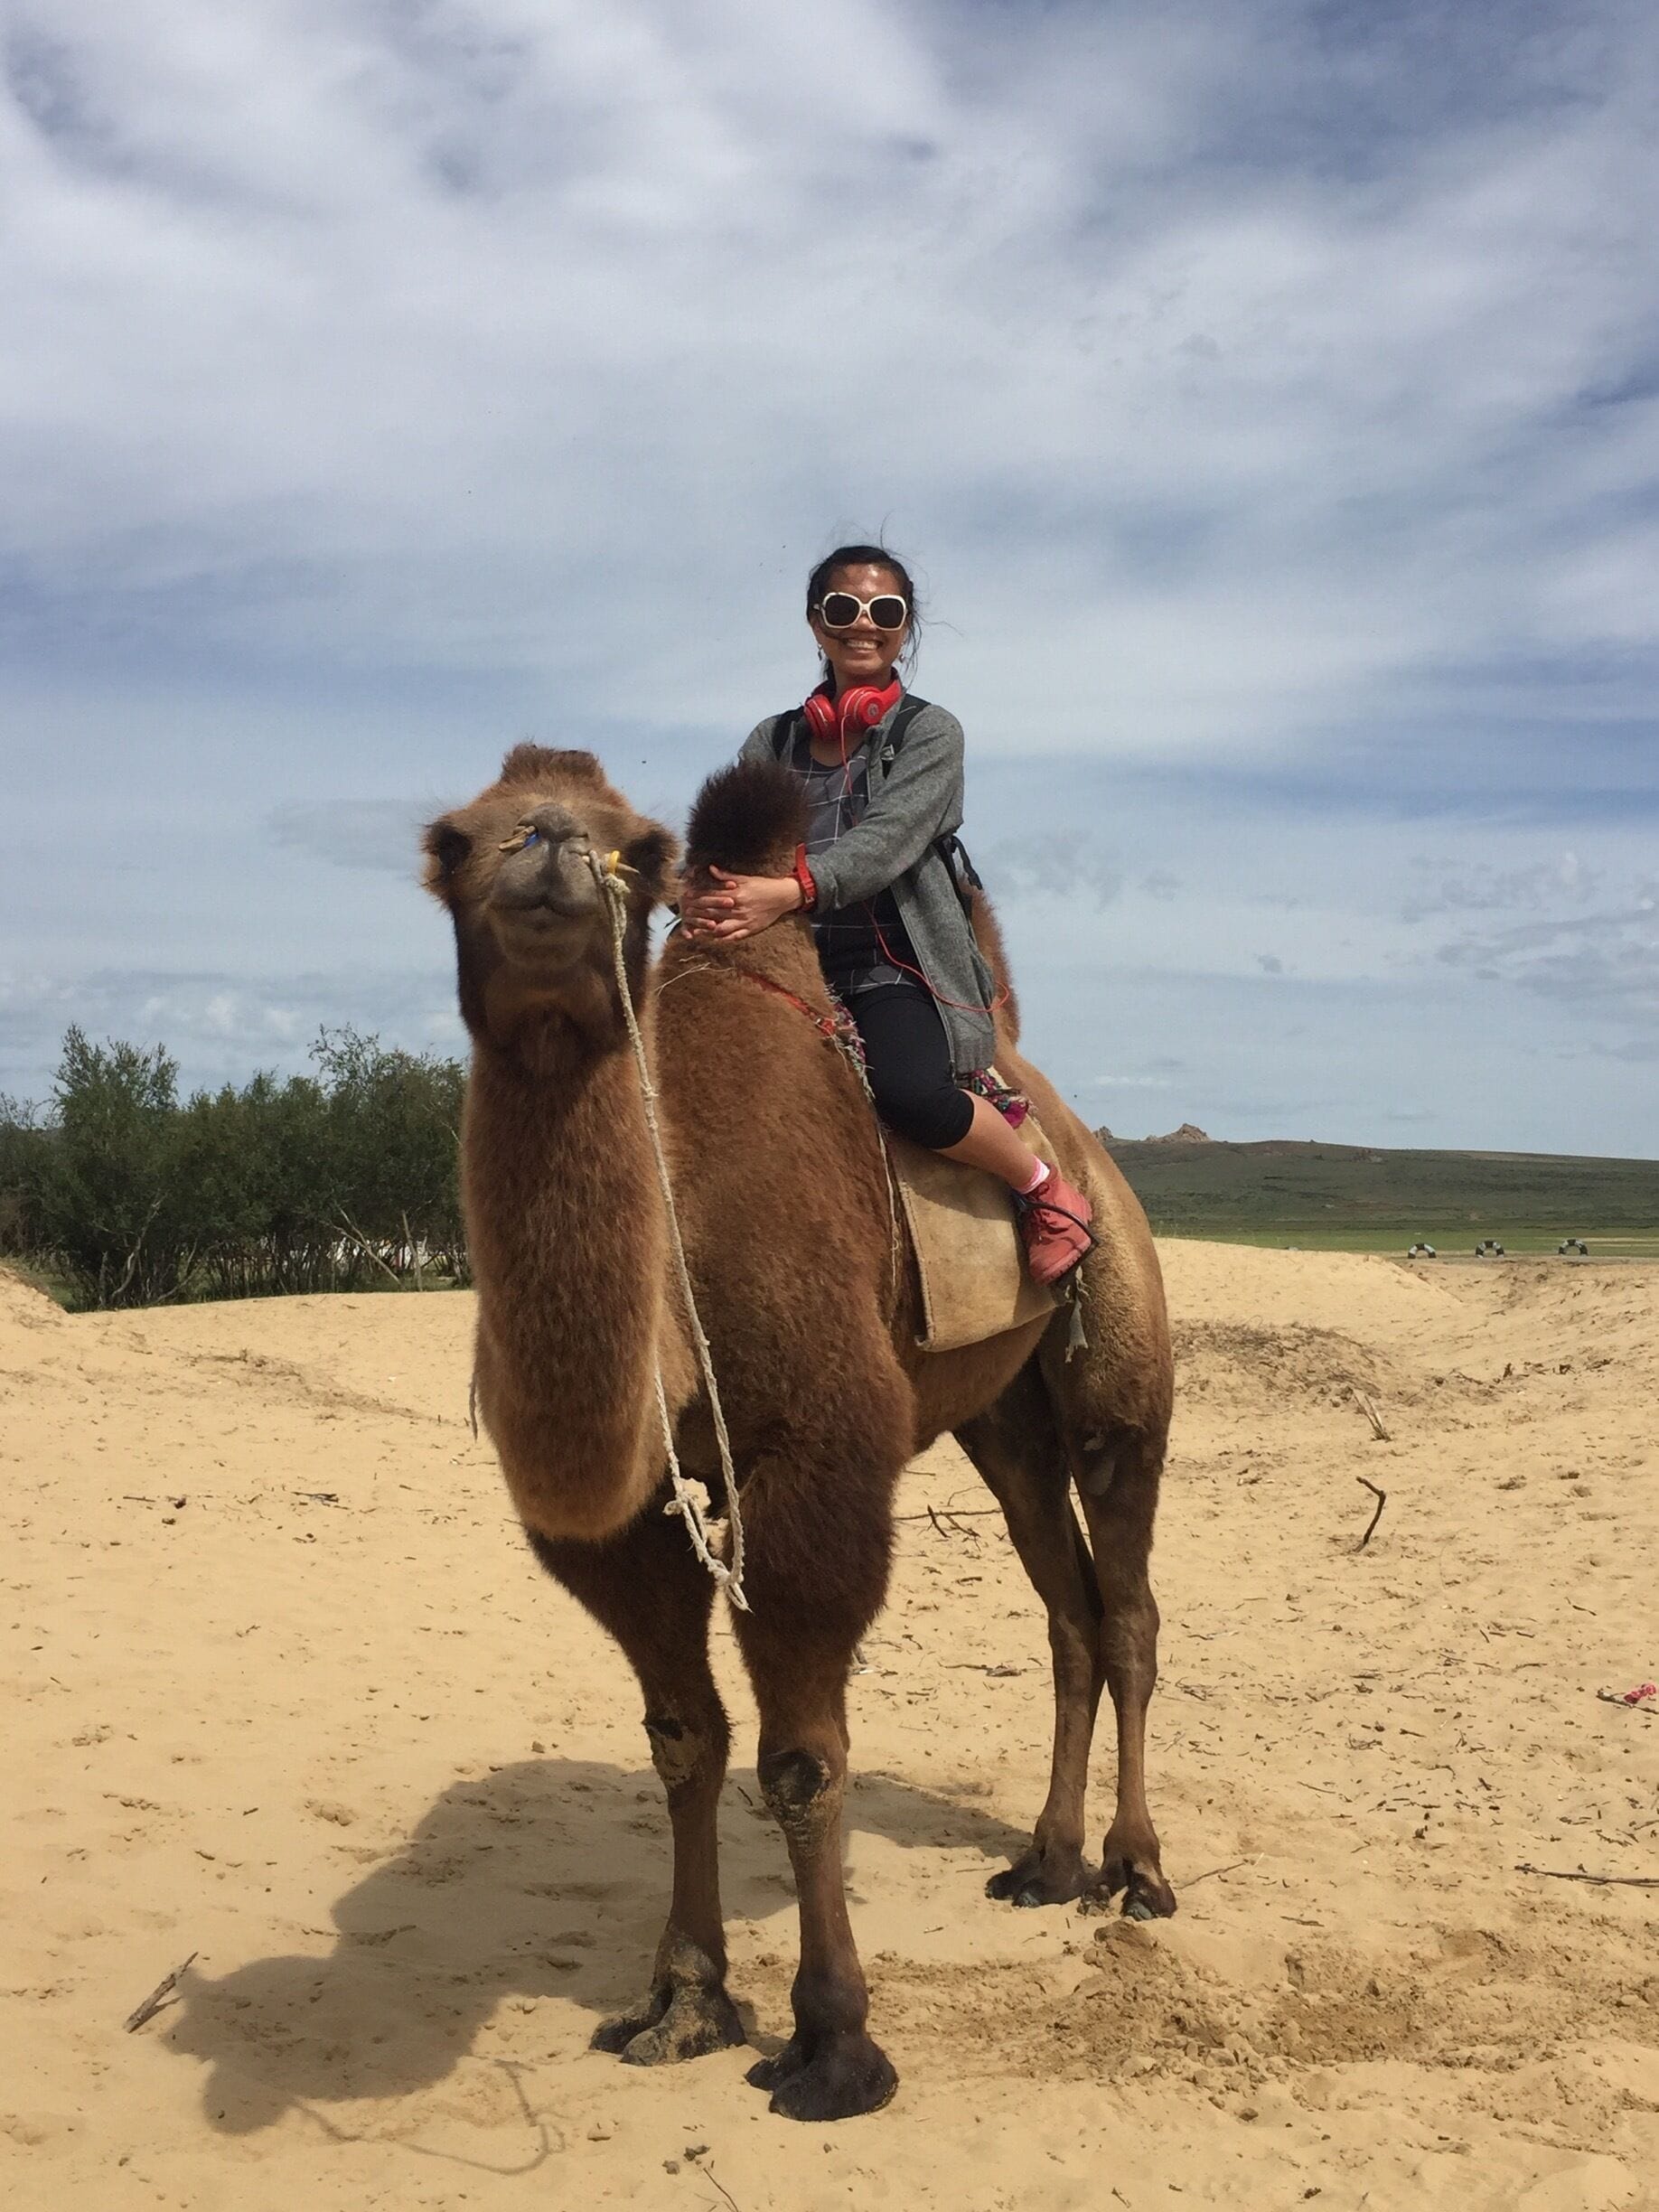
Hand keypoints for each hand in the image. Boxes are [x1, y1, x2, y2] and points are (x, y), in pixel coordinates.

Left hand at [680, 865, 802, 942]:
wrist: (783, 897)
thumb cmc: (763, 886)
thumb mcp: (745, 878)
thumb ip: (726, 876)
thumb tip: (710, 868)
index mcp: (736, 894)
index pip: (713, 895)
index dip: (698, 896)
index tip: (687, 896)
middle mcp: (739, 908)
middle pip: (714, 912)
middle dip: (699, 912)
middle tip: (686, 913)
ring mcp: (745, 921)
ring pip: (722, 927)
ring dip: (707, 929)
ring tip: (695, 930)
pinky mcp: (751, 929)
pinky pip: (735, 937)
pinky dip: (723, 939)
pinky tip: (713, 940)